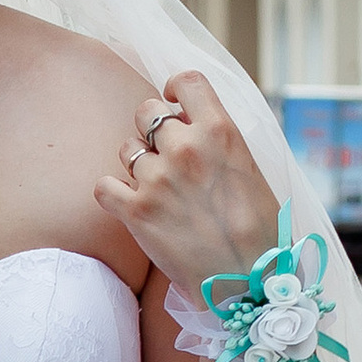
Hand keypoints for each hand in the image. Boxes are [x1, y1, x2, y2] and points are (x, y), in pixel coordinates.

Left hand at [93, 71, 279, 297]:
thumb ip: (218, 140)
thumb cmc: (259, 228)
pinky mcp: (135, 211)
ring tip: (158, 190)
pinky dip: (112, 194)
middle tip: (165, 155)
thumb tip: (189, 124)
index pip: (187, 81)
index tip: (173, 102)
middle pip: (147, 112)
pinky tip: (130, 204)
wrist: (247, 280)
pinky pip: (103, 186)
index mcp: (221, 131)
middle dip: (152, 129)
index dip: (174, 88)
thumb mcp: (249, 168)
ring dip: (136, 165)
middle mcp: (186, 148)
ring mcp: (157, 178)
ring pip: (126, 149)